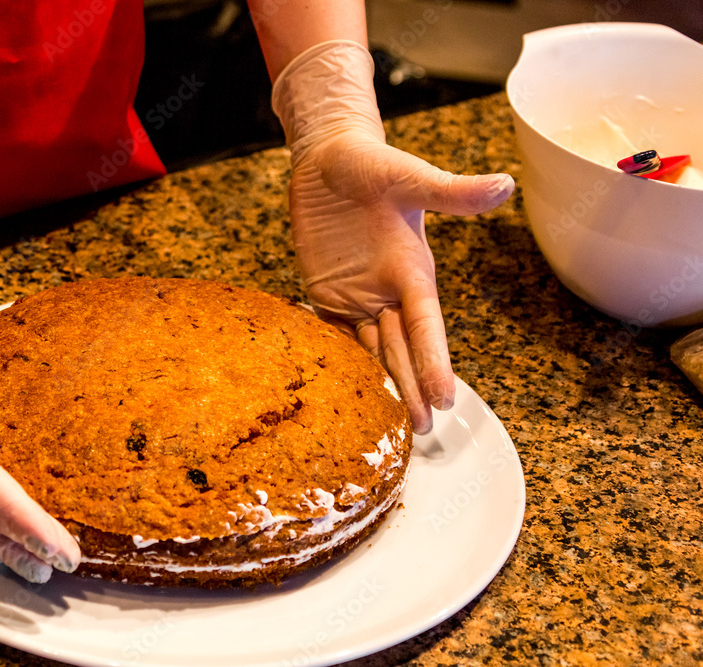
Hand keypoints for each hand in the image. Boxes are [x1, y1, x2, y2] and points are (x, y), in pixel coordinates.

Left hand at [273, 41, 513, 432]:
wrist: (329, 157)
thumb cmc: (372, 164)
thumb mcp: (409, 177)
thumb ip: (452, 191)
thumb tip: (505, 185)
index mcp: (412, 270)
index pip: (426, 324)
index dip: (435, 361)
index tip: (446, 398)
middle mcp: (388, 289)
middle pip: (402, 347)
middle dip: (411, 387)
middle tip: (421, 430)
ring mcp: (356, 293)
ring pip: (371, 348)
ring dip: (381, 384)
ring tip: (390, 424)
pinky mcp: (325, 292)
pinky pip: (333, 333)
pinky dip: (339, 361)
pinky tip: (344, 393)